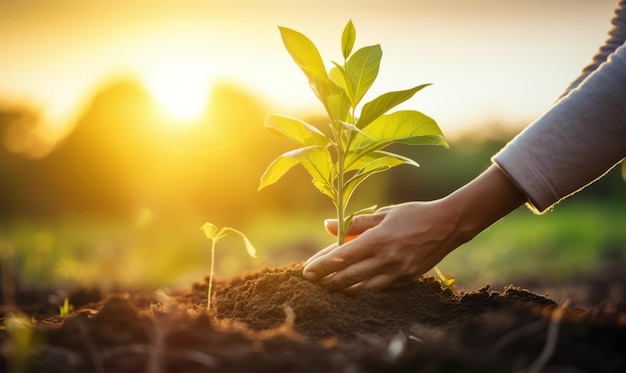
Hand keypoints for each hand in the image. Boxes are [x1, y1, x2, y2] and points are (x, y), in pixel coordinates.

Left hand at [302, 200, 463, 291]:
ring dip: (344, 288)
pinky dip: (365, 289)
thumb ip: (356, 222)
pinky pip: (381, 288)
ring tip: (329, 287)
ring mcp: (398, 272)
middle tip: (312, 282)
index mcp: (378, 239)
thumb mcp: (384, 213)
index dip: (322, 265)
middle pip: (349, 276)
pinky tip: (354, 288)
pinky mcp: (408, 280)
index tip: (307, 271)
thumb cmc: (414, 214)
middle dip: (327, 280)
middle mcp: (387, 259)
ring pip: (364, 287)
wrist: (449, 224)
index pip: (343, 256)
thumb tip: (327, 225)